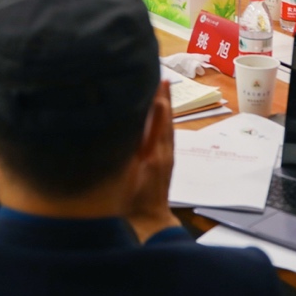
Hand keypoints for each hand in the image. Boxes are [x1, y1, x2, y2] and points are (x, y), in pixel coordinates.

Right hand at [125, 81, 181, 242]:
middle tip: (159, 73)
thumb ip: (129, 150)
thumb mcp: (127, 176)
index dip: (157, 98)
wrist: (150, 222)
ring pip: (168, 123)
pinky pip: (166, 132)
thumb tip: (127, 125)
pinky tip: (161, 109)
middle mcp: (163, 150)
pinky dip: (164, 117)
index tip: (155, 78)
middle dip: (162, 95)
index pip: (158, 119)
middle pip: (165, 117)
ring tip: (163, 83)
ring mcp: (166, 155)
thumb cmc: (134, 201)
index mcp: (155, 152)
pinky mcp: (165, 159)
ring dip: (165, 102)